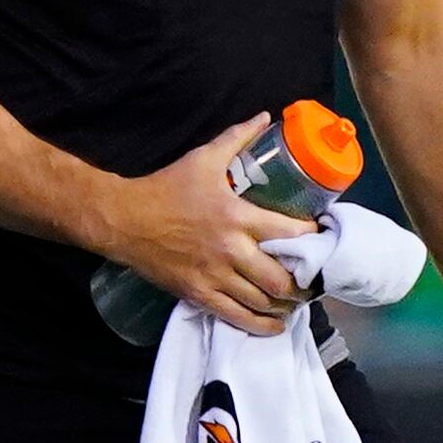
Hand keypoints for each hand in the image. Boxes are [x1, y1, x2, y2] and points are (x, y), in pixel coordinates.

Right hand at [103, 116, 315, 337]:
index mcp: (236, 217)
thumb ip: (237, 139)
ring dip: (285, 303)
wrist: (123, 220)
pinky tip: (274, 324)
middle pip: (280, 278)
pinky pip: (236, 316)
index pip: (288, 234)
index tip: (320, 238)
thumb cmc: (165, 188)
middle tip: (312, 278)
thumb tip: (265, 118)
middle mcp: (230, 251)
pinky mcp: (198, 294)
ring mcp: (213, 276)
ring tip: (296, 299)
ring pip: (262, 301)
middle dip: (303, 282)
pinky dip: (260, 324)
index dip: (312, 239)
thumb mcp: (203, 159)